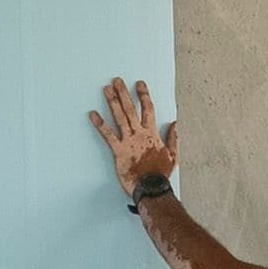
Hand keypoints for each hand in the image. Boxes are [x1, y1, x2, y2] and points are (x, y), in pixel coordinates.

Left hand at [91, 77, 178, 196]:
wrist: (151, 187)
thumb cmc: (160, 174)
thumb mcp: (172, 155)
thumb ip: (173, 138)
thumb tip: (175, 123)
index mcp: (152, 134)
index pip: (148, 109)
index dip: (144, 95)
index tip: (139, 84)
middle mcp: (139, 134)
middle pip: (131, 109)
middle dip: (124, 93)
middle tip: (117, 80)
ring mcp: (128, 141)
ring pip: (120, 117)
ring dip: (113, 102)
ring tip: (106, 89)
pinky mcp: (118, 151)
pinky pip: (107, 135)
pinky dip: (100, 124)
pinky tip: (93, 114)